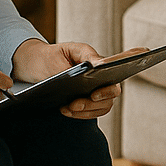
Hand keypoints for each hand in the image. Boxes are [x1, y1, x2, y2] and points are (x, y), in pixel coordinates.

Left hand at [12, 38, 138, 119]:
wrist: (31, 67)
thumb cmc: (50, 56)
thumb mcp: (65, 50)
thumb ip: (85, 56)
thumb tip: (102, 64)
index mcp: (99, 61)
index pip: (123, 61)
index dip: (134, 60)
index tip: (129, 65)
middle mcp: (102, 78)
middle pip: (113, 91)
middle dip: (101, 97)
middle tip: (85, 98)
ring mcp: (94, 92)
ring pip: (104, 106)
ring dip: (87, 109)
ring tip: (68, 106)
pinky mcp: (84, 104)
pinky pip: (91, 114)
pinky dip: (79, 115)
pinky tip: (65, 110)